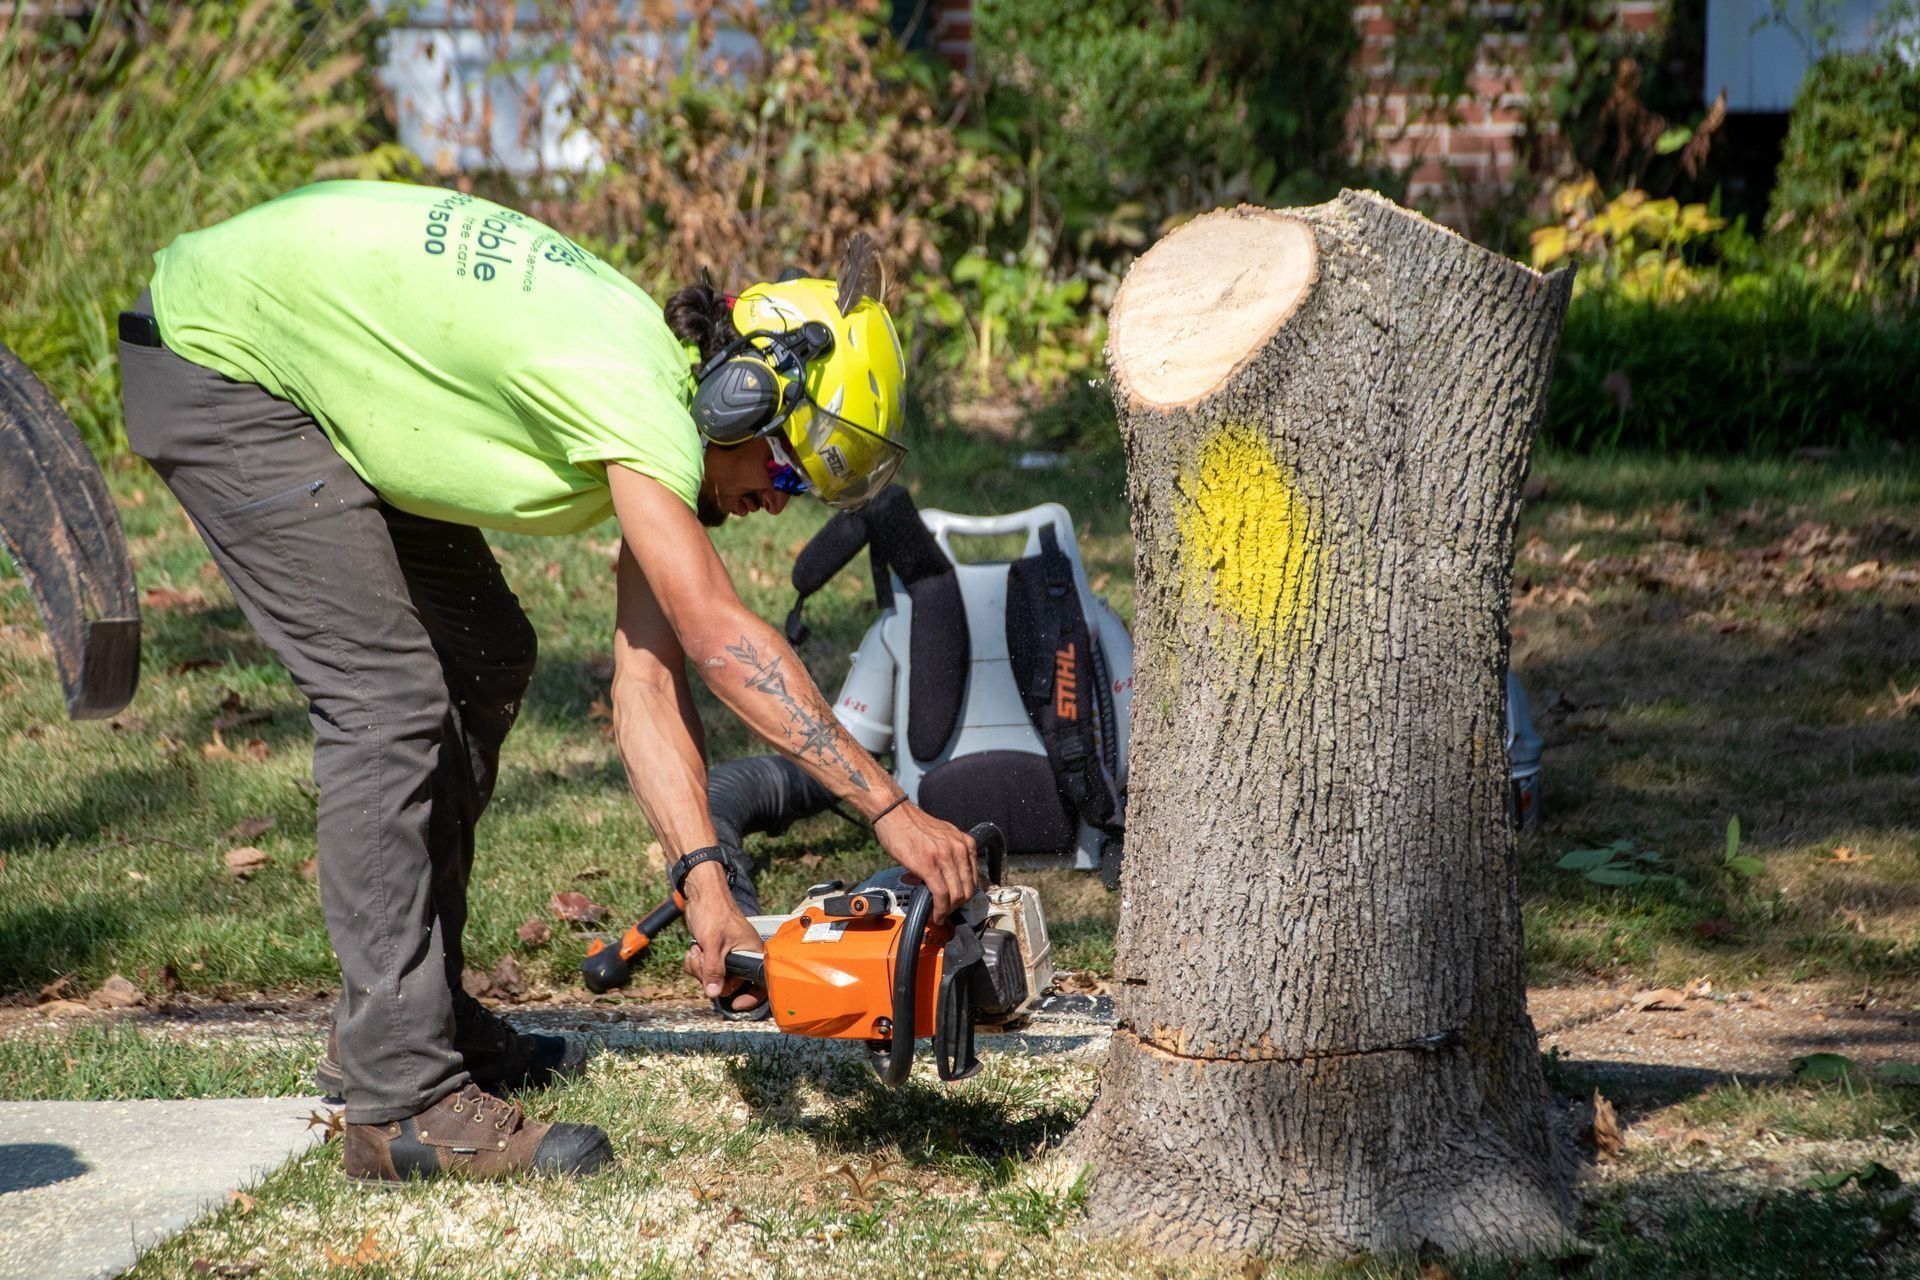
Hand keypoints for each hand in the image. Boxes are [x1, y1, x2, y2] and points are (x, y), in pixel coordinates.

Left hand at [681, 870, 765, 1007]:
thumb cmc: (714, 911)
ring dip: (700, 969)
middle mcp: (743, 957)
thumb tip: (714, 993)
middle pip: (729, 985)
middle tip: (704, 960)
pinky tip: (694, 950)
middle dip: (710, 976)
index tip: (736, 1004)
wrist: (701, 895)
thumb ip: (714, 970)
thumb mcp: (713, 944)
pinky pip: (705, 971)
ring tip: (698, 951)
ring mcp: (728, 956)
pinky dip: (696, 964)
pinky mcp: (715, 954)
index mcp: (752, 953)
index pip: (760, 985)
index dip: (750, 998)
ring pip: (714, 979)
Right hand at [875, 802, 977, 917]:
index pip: (973, 878)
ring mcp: (944, 857)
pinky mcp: (928, 865)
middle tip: (947, 912)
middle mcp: (958, 849)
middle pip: (967, 889)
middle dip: (957, 906)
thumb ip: (950, 854)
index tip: (957, 903)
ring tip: (940, 915)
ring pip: (955, 894)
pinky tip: (935, 914)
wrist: (894, 814)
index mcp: (964, 843)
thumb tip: (950, 878)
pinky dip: (939, 909)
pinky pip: (940, 893)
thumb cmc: (913, 825)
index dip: (966, 896)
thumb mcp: (942, 836)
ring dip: (948, 910)